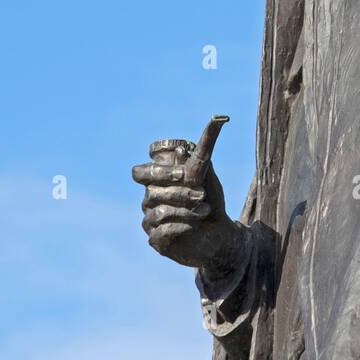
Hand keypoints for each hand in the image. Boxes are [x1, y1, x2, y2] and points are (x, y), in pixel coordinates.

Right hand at [132, 115, 242, 270]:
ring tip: (204, 210)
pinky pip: (160, 233)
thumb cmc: (210, 200)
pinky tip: (194, 225)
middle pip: (151, 192)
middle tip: (200, 193)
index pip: (139, 173)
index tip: (183, 172)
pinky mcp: (157, 242)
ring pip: (158, 212)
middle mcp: (149, 200)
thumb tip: (219, 118)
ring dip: (184, 210)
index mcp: (156, 182)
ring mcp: (150, 221)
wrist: (219, 235)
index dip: (156, 172)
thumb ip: (206, 148)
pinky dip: (180, 226)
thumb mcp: (209, 173)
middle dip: (176, 191)